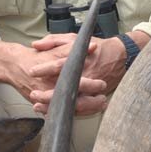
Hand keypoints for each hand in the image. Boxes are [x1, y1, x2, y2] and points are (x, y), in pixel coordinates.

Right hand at [0, 36, 106, 115]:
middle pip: (72, 99)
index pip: (73, 80)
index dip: (88, 84)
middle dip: (90, 101)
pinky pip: (61, 112)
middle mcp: (49, 88)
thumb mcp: (54, 47)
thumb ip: (72, 47)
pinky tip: (88, 109)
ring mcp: (46, 98)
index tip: (100, 85)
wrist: (15, 66)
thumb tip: (91, 46)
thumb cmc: (36, 57)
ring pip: (68, 108)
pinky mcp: (44, 105)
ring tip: (100, 104)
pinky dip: (76, 112)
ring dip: (87, 108)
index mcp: (52, 73)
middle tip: (102, 98)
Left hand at [29, 30, 149, 112]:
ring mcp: (90, 88)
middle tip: (34, 95)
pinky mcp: (94, 97)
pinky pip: (80, 109)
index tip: (31, 71)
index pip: (59, 64)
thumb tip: (36, 45)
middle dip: (48, 94)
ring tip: (40, 107)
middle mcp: (84, 75)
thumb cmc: (95, 47)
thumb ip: (53, 41)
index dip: (44, 69)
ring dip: (55, 106)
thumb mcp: (73, 38)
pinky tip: (53, 113)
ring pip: (71, 102)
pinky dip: (66, 112)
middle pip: (65, 88)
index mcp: (78, 59)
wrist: (119, 57)